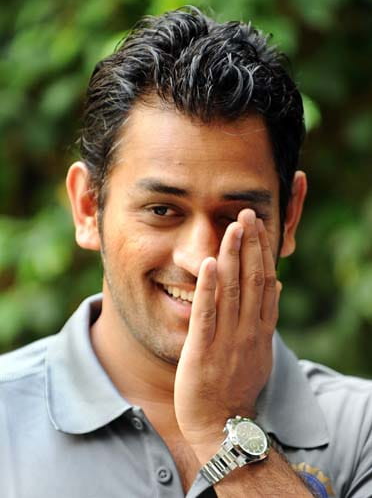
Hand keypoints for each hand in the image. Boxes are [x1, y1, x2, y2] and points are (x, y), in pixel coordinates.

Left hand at [174, 209, 280, 458]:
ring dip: (233, 256)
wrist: (223, 424)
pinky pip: (206, 314)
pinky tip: (208, 263)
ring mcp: (227, 339)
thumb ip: (266, 318)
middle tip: (248, 213)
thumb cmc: (237, 386)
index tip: (260, 226)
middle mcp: (248, 330)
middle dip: (251, 245)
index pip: (266, 282)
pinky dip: (208, 288)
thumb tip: (278, 286)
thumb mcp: (260, 351)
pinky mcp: (202, 350)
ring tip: (233, 227)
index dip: (264, 252)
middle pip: (252, 279)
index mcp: (260, 329)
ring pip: (232, 290)